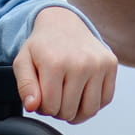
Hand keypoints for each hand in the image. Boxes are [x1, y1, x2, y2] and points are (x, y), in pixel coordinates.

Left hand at [12, 6, 117, 122]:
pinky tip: (82, 92)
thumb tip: (32, 106)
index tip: (42, 95)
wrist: (63, 22)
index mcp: (55, 63)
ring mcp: (99, 63)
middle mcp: (80, 63)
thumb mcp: (23, 62)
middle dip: (59, 110)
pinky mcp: (111, 63)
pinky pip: (106, 99)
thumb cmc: (42, 46)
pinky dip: (94, 102)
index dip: (43, 107)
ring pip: (90, 110)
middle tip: (55, 95)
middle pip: (69, 111)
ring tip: (68, 98)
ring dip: (77, 111)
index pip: (50, 107)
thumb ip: (24, 86)